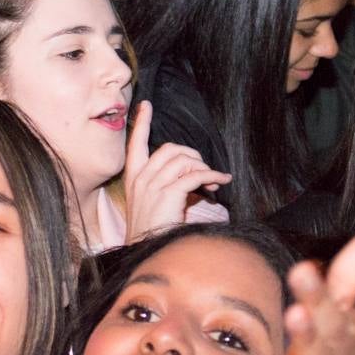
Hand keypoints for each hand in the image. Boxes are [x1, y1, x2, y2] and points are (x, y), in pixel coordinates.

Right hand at [123, 100, 230, 242]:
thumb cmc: (151, 228)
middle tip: (204, 171)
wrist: (145, 249)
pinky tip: (221, 181)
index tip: (146, 105)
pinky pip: (195, 175)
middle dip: (193, 156)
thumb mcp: (154, 202)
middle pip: (170, 148)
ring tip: (213, 182)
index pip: (135, 143)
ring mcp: (153, 185)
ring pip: (184, 160)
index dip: (142, 122)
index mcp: (133, 177)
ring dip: (203, 168)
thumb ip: (169, 184)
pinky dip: (212, 176)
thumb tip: (196, 177)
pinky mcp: (168, 194)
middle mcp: (141, 177)